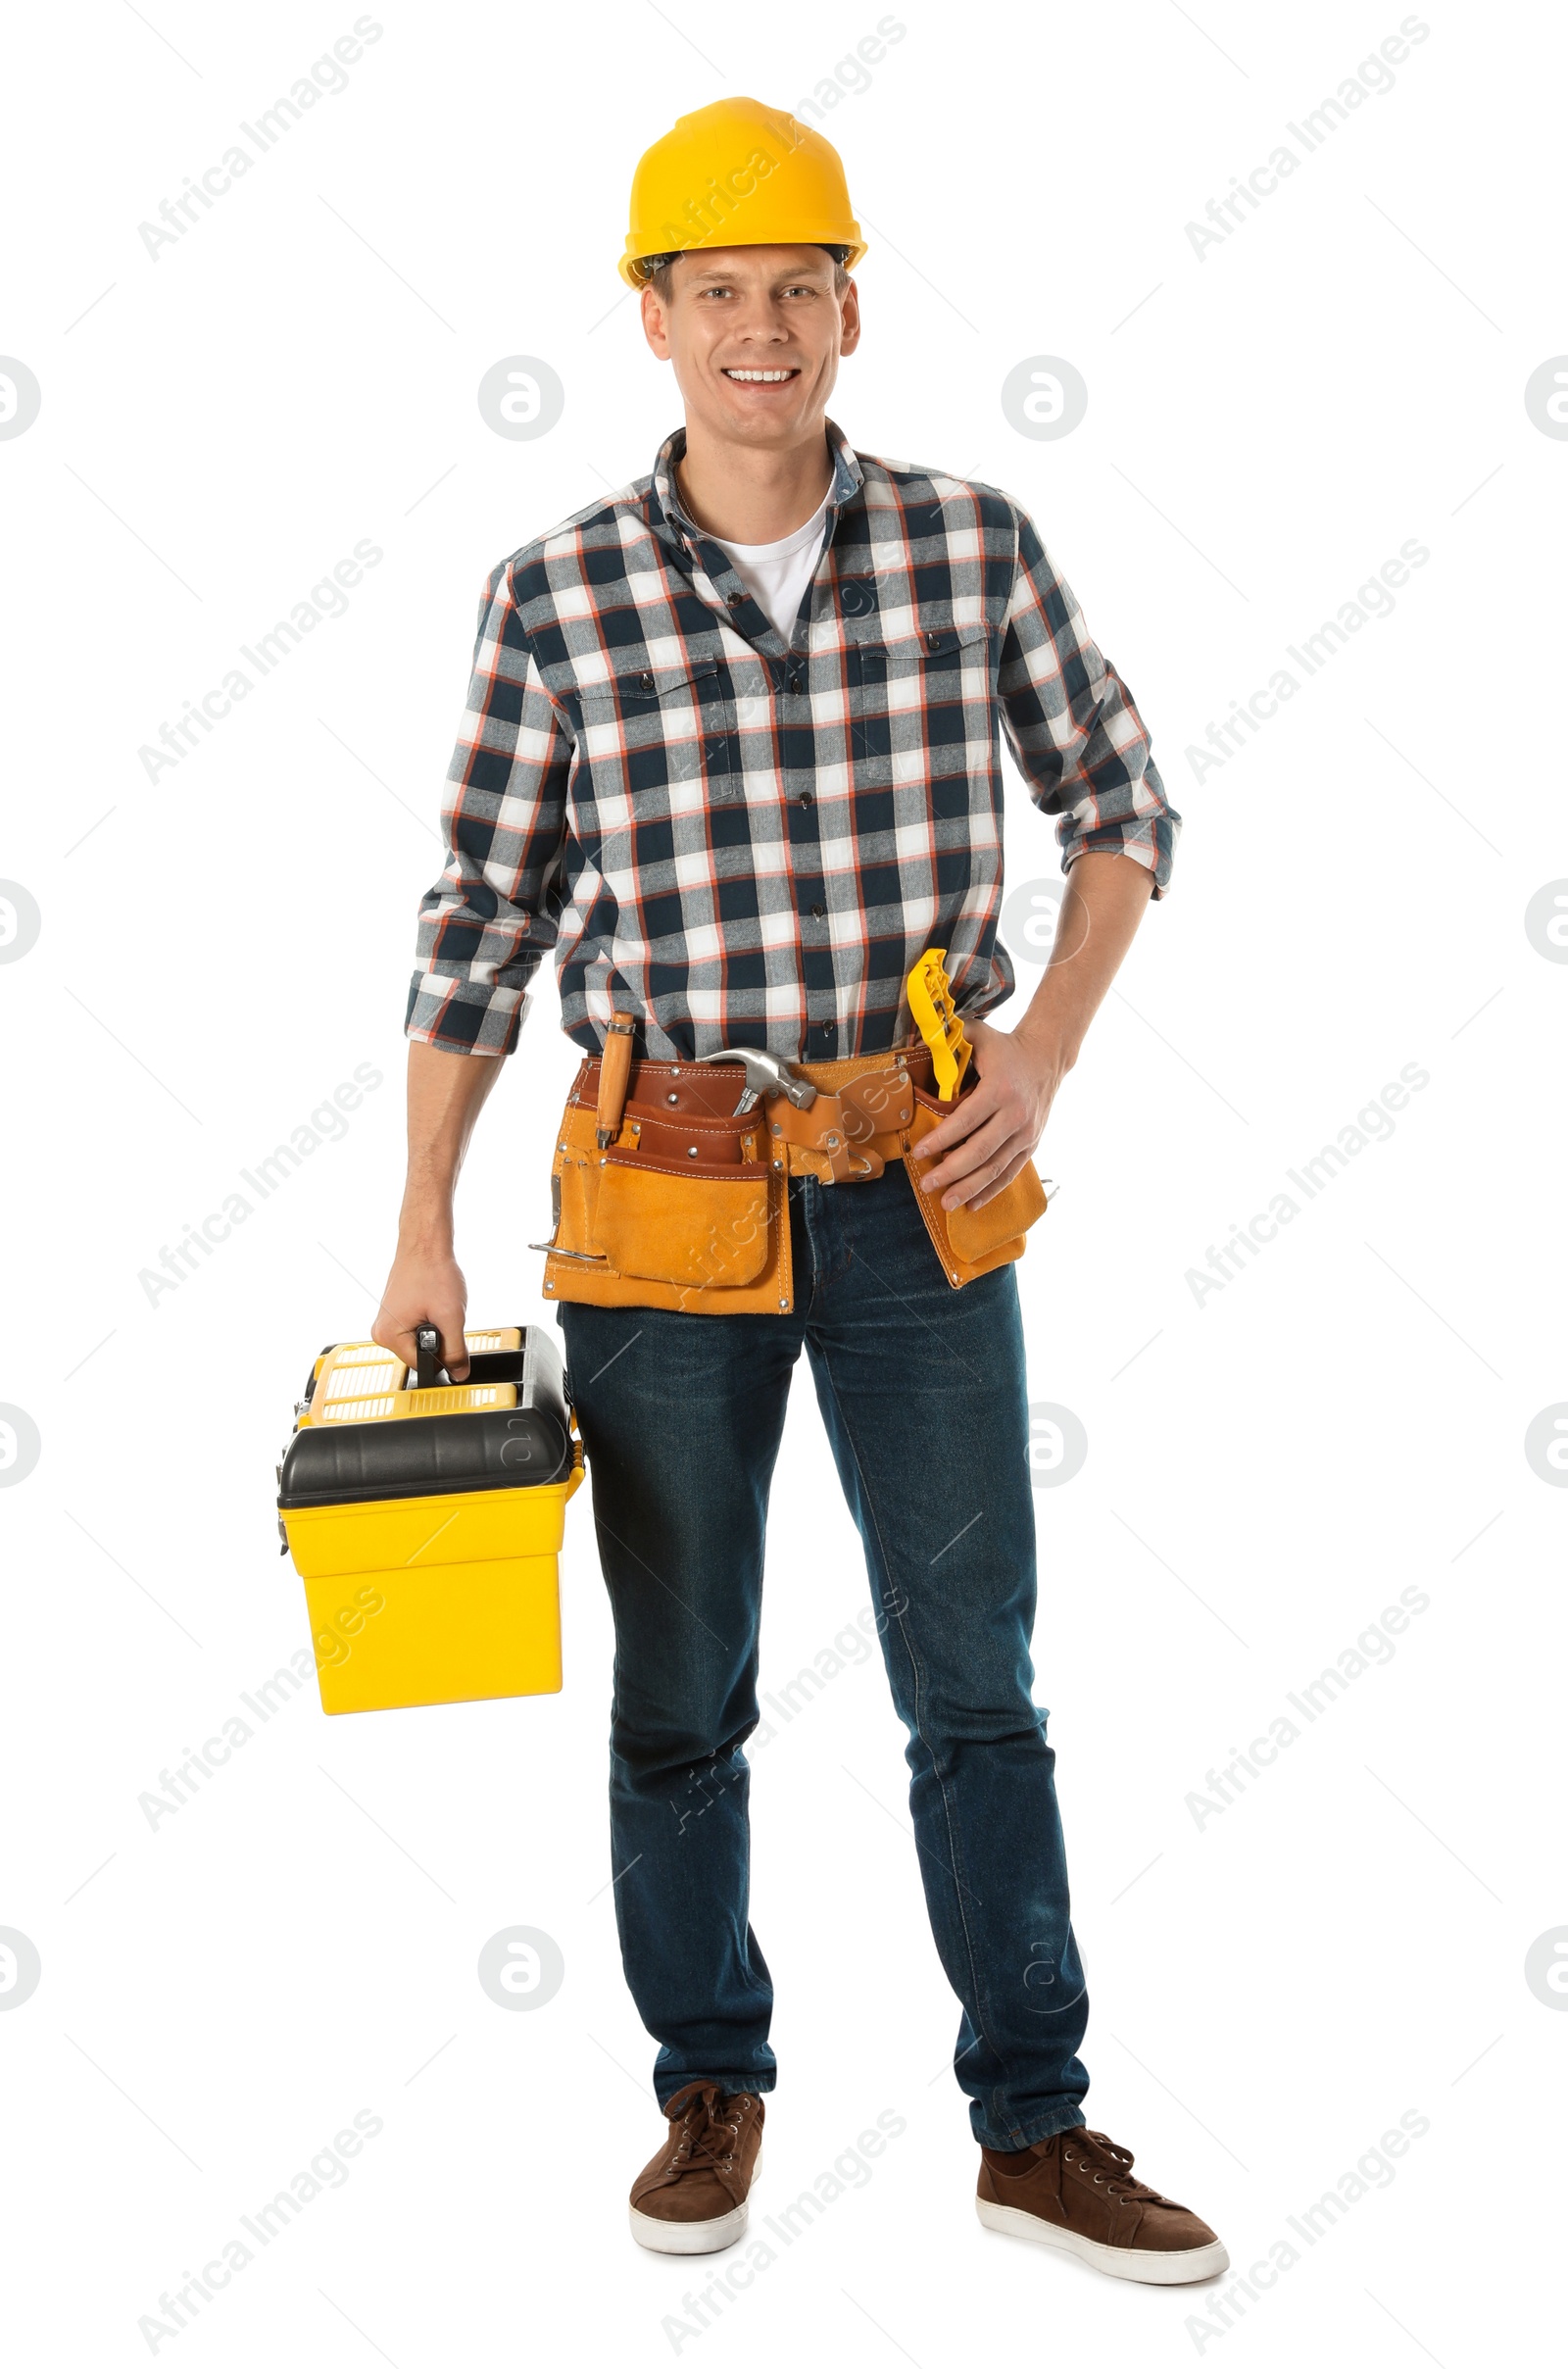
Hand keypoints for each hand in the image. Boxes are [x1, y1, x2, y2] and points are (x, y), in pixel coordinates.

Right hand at [372, 1240, 471, 1379]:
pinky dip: (431, 1320)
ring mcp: (387, 1322)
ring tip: (436, 1304)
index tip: (451, 1337)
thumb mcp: (451, 1317)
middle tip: (442, 1313)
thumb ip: (456, 1350)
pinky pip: (417, 1329)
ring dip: (436, 1328)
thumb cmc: (432, 1271)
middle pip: (420, 1354)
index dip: (443, 1356)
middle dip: (439, 1339)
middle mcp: (382, 1331)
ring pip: (421, 1341)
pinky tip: (432, 1302)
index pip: (422, 1364)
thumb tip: (459, 1373)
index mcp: (389, 1336)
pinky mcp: (395, 1314)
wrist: (425, 1245)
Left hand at [910, 1018, 1063, 1210]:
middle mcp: (1016, 1115)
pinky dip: (991, 1191)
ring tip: (946, 1203)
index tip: (918, 1151)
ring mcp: (1026, 1133)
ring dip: (969, 1188)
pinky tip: (972, 1204)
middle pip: (980, 1151)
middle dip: (951, 1172)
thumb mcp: (979, 1035)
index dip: (941, 1139)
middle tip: (926, 1184)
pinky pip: (1010, 1173)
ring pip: (995, 1168)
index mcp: (999, 1089)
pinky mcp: (1031, 1144)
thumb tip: (919, 1039)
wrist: (1047, 1056)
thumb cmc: (1005, 1047)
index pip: (965, 1120)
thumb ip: (950, 1038)